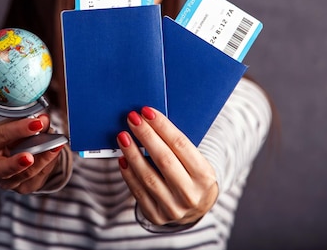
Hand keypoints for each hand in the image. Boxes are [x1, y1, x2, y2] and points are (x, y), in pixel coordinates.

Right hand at [0, 114, 63, 193]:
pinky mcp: (21, 187)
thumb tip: (44, 120)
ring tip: (55, 146)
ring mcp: (5, 180)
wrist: (13, 148)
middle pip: (3, 168)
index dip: (19, 129)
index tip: (37, 123)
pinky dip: (48, 164)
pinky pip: (37, 178)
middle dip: (16, 163)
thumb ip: (29, 121)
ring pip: (25, 175)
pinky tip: (55, 153)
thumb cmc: (11, 133)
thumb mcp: (16, 122)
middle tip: (30, 157)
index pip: (1, 136)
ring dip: (42, 160)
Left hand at [116, 106, 217, 226]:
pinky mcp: (156, 215)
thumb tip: (150, 120)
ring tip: (123, 136)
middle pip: (164, 159)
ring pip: (148, 176)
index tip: (147, 111)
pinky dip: (128, 173)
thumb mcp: (195, 161)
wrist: (195, 207)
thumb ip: (177, 146)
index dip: (162, 126)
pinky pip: (138, 191)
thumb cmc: (191, 175)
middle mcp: (190, 194)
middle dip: (146, 136)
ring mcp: (173, 208)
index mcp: (204, 176)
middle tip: (132, 118)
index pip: (181, 145)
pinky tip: (122, 158)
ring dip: (132, 153)